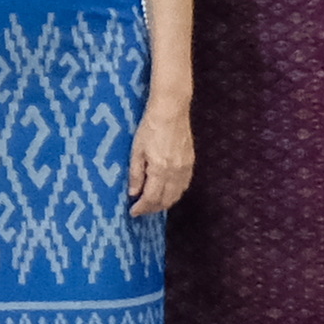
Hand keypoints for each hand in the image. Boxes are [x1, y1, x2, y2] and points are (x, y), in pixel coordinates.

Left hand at [129, 98, 194, 219]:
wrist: (171, 111)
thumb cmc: (150, 128)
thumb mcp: (136, 150)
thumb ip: (136, 174)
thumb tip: (134, 193)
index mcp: (160, 170)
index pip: (152, 198)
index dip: (142, 208)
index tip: (133, 212)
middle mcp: (176, 173)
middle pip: (166, 200)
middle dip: (153, 208)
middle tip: (141, 210)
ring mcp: (185, 168)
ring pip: (177, 195)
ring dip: (165, 202)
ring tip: (152, 203)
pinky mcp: (191, 162)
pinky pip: (184, 185)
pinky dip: (175, 193)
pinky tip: (167, 191)